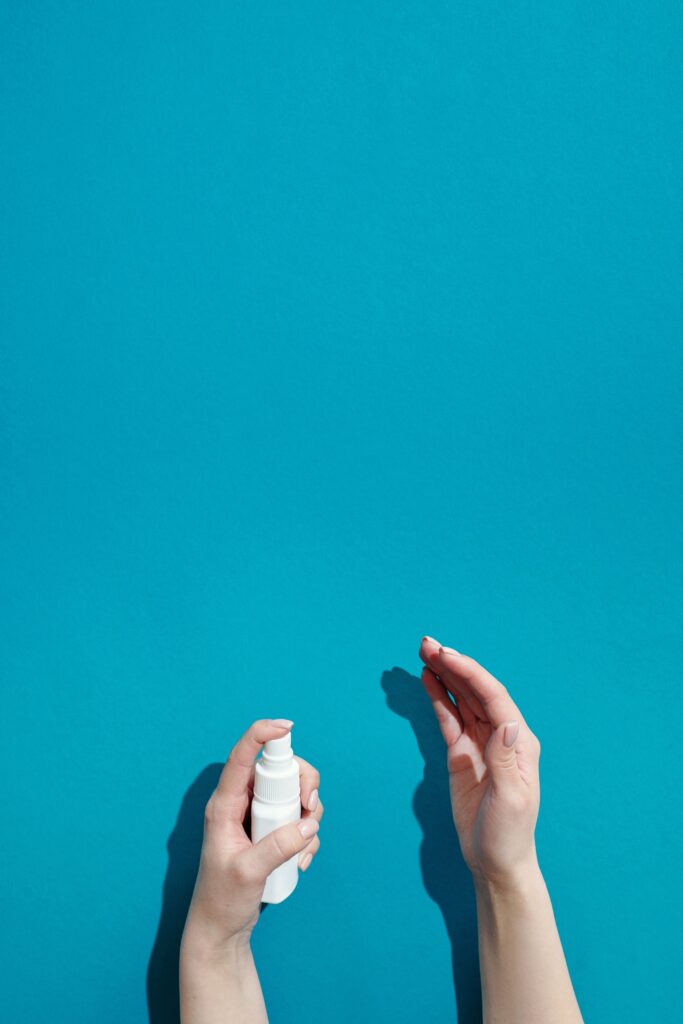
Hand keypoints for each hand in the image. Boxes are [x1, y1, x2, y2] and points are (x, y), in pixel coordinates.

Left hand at [181, 718, 323, 955]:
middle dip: (303, 785)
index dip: (261, 734)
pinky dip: (307, 835)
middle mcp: (240, 804)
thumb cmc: (222, 899)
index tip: (286, 726)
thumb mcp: (248, 872)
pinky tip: (301, 861)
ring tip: (303, 850)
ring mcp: (256, 817)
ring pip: (294, 793)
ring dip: (309, 815)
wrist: (221, 928)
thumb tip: (308, 824)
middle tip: (311, 809)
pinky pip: (298, 818)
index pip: (240, 756)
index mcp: (223, 805)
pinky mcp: (270, 831)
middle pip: (279, 770)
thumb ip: (278, 846)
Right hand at [418, 638, 540, 887]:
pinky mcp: (461, 754)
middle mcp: (501, 736)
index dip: (470, 672)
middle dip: (454, 665)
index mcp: (519, 742)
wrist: (495, 861)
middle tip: (427, 643)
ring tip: (424, 652)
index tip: (446, 655)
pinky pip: (449, 718)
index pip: (493, 696)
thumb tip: (507, 724)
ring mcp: (480, 743)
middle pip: (476, 690)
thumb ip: (506, 760)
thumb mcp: (511, 800)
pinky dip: (439, 698)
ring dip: (445, 675)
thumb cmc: (509, 834)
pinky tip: (429, 679)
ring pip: (462, 699)